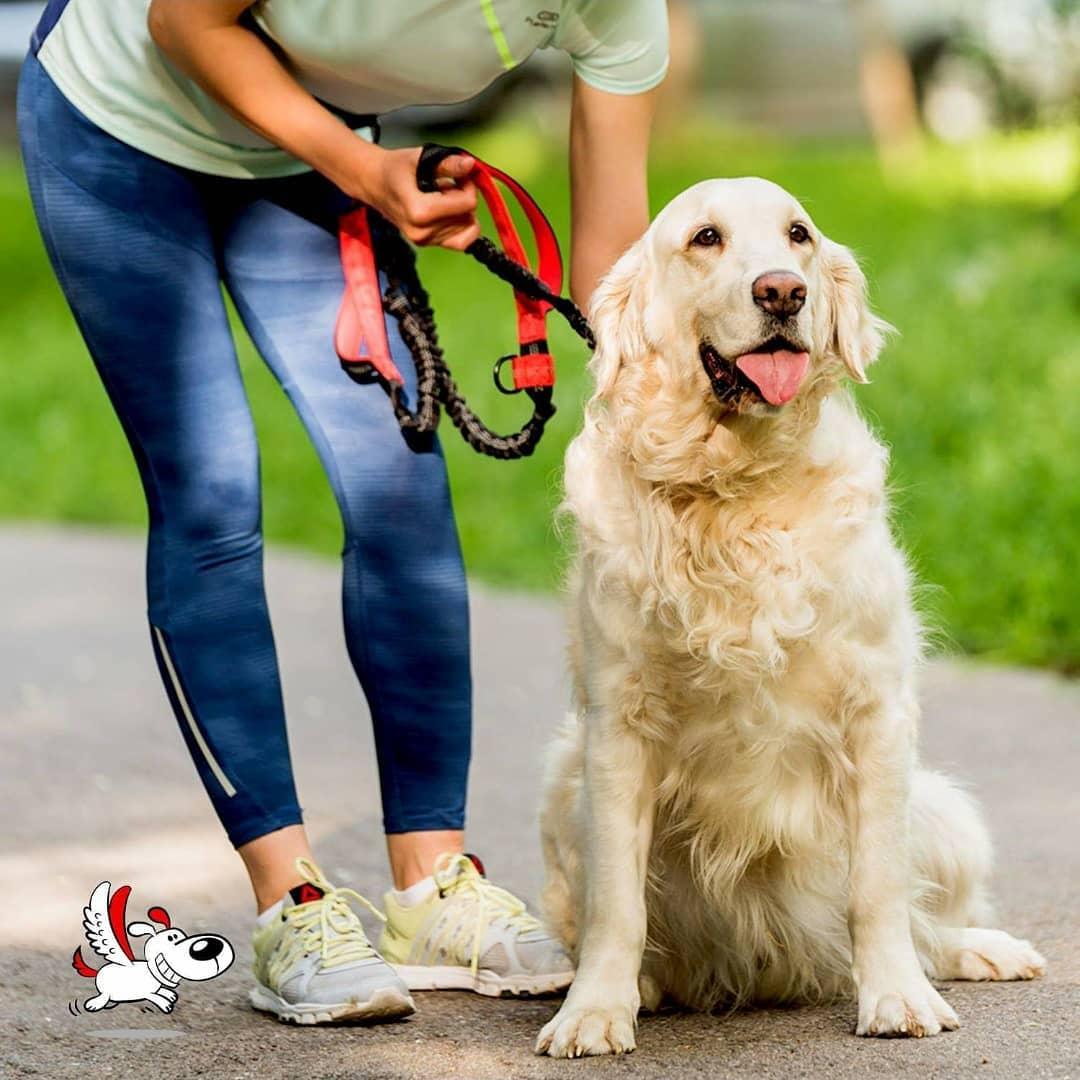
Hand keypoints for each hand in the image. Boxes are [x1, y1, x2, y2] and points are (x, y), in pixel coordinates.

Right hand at [357, 147, 479, 250]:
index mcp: (420, 212)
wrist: (375, 183)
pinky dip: (461, 225)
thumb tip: (469, 165)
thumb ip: (447, 163)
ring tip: (441, 197)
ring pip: (466, 229)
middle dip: (464, 198)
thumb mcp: (421, 158)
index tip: (458, 175)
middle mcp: (422, 232)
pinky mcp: (427, 244)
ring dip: (460, 211)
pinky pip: (460, 242)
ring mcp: (424, 240)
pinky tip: (449, 211)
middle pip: (468, 217)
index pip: (467, 204)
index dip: (468, 186)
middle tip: (447, 185)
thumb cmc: (395, 169)